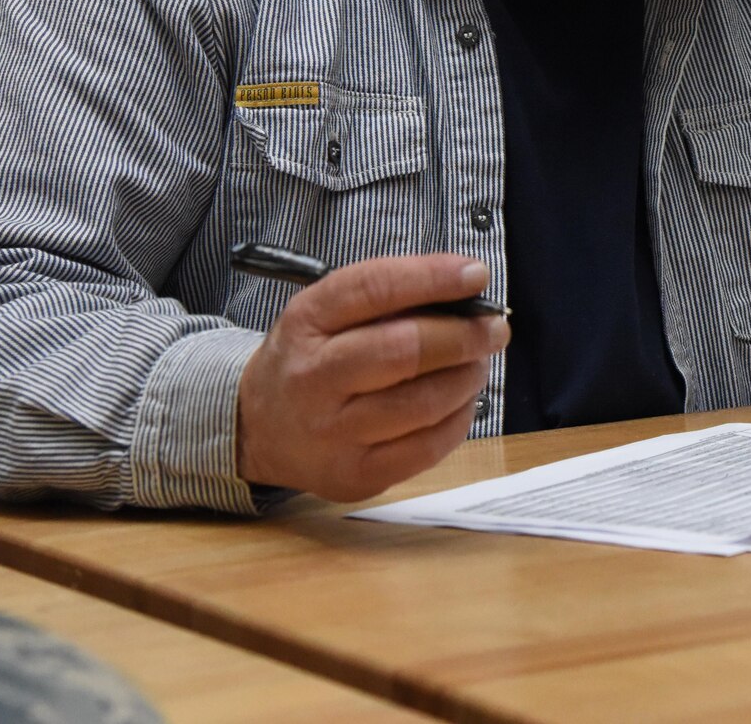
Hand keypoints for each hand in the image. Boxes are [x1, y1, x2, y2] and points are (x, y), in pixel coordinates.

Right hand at [236, 253, 510, 500]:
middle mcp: (313, 378)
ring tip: (477, 363)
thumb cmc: (310, 359)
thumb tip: (464, 293)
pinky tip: (462, 401)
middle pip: (404, 351)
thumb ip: (385, 299)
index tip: (475, 274)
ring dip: (467, 378)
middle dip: (464, 335)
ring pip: (423, 403)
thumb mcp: (325, 314)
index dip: (432, 277)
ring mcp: (332, 433)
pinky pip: (426, 448)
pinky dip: (459, 419)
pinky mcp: (354, 476)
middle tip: (494, 328)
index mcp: (306, 322)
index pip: (374, 289)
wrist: (257, 428)